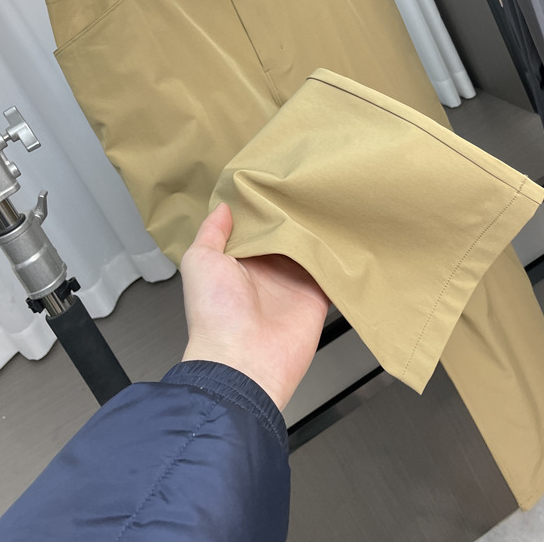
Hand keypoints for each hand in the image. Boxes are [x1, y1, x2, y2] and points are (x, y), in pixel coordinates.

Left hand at [180, 203, 329, 409]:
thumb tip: (224, 206)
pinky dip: (338, 257)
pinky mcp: (316, 296)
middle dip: (293, 214)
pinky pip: (331, 272)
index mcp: (238, 262)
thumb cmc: (215, 314)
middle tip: (306, 184)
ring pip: (310, 248)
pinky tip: (343, 234)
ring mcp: (293, 283)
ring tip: (328, 199)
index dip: (262, 207)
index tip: (274, 181)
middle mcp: (266, 271)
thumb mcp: (200, 261)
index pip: (255, 227)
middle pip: (285, 234)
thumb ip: (212, 231)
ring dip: (317, 231)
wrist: (242, 361)